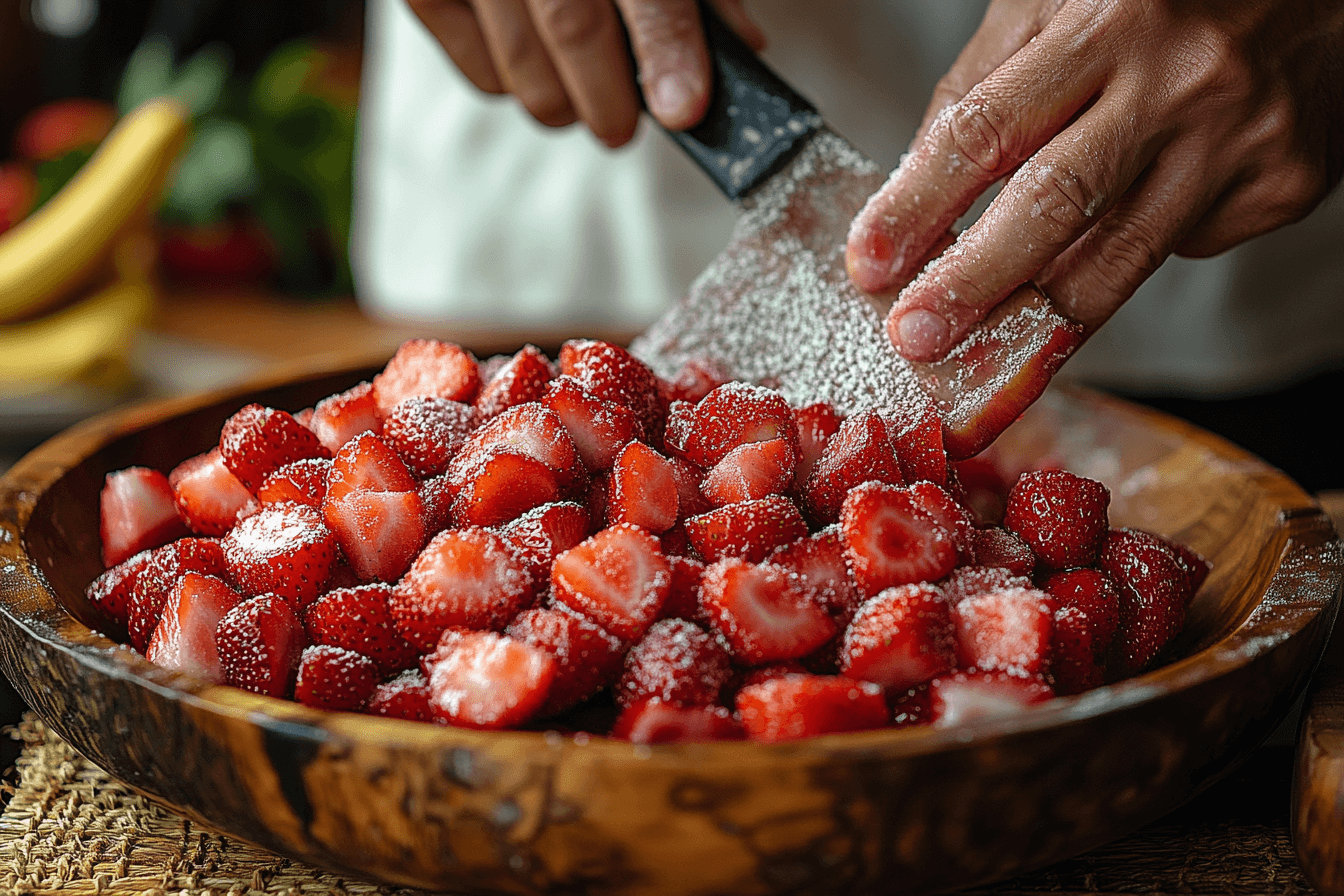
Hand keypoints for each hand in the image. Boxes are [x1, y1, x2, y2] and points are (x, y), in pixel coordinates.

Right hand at [405, 0, 763, 146]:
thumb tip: (741, 46)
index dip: (668, 51)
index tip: (684, 109)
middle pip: (574, 29)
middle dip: (610, 99)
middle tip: (622, 126)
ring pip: (521, 67)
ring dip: (562, 102)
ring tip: (581, 95)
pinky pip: (479, 69)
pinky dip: (512, 86)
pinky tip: (534, 67)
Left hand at [846, 0, 1343, 362]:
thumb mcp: (1062, 0)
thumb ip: (987, 86)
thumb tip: (915, 189)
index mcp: (1107, 18)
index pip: (988, 130)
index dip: (919, 204)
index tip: (870, 260)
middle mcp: (1179, 80)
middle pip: (1054, 205)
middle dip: (972, 285)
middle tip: (915, 336)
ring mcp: (1239, 139)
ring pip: (1120, 259)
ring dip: (1036, 326)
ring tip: (975, 368)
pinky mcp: (1283, 185)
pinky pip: (1180, 247)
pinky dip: (1130, 252)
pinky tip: (1123, 228)